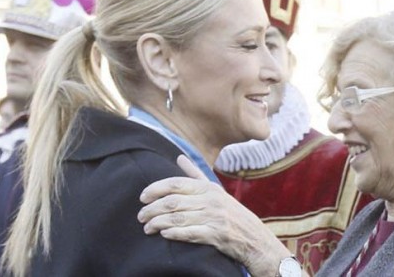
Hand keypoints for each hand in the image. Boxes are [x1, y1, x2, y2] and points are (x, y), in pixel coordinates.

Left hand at [138, 155, 293, 276]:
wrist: (253, 237)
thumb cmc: (230, 213)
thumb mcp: (215, 190)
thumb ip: (195, 174)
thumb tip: (179, 156)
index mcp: (208, 188)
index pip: (176, 184)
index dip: (156, 189)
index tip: (142, 197)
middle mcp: (211, 201)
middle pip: (173, 202)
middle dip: (152, 209)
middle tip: (141, 216)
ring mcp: (214, 218)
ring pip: (178, 218)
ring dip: (158, 223)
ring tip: (147, 228)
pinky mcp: (216, 235)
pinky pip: (190, 233)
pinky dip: (174, 233)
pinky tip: (164, 234)